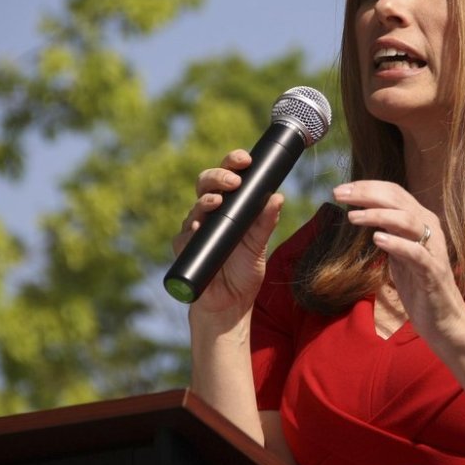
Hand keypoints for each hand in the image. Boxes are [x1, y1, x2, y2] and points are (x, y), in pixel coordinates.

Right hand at [173, 150, 283, 324]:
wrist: (230, 305)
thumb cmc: (244, 272)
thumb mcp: (259, 245)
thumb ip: (266, 221)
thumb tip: (278, 196)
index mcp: (231, 206)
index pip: (229, 177)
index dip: (233, 163)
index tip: (245, 159)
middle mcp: (211, 213)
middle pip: (206, 183)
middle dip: (218, 176)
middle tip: (233, 181)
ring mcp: (196, 229)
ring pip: (196, 205)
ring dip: (206, 200)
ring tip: (217, 201)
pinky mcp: (185, 248)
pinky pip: (185, 235)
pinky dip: (192, 229)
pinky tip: (199, 226)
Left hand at [332, 181, 464, 341]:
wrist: (443, 319)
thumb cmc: (418, 285)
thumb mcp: (398, 253)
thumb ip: (387, 231)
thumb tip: (361, 213)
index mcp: (421, 221)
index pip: (394, 193)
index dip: (367, 187)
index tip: (341, 189)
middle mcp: (429, 228)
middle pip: (397, 200)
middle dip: (366, 194)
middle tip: (339, 194)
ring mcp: (433, 249)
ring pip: (407, 220)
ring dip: (377, 215)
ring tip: (353, 217)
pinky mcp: (433, 272)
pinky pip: (416, 253)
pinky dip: (397, 243)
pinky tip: (377, 239)